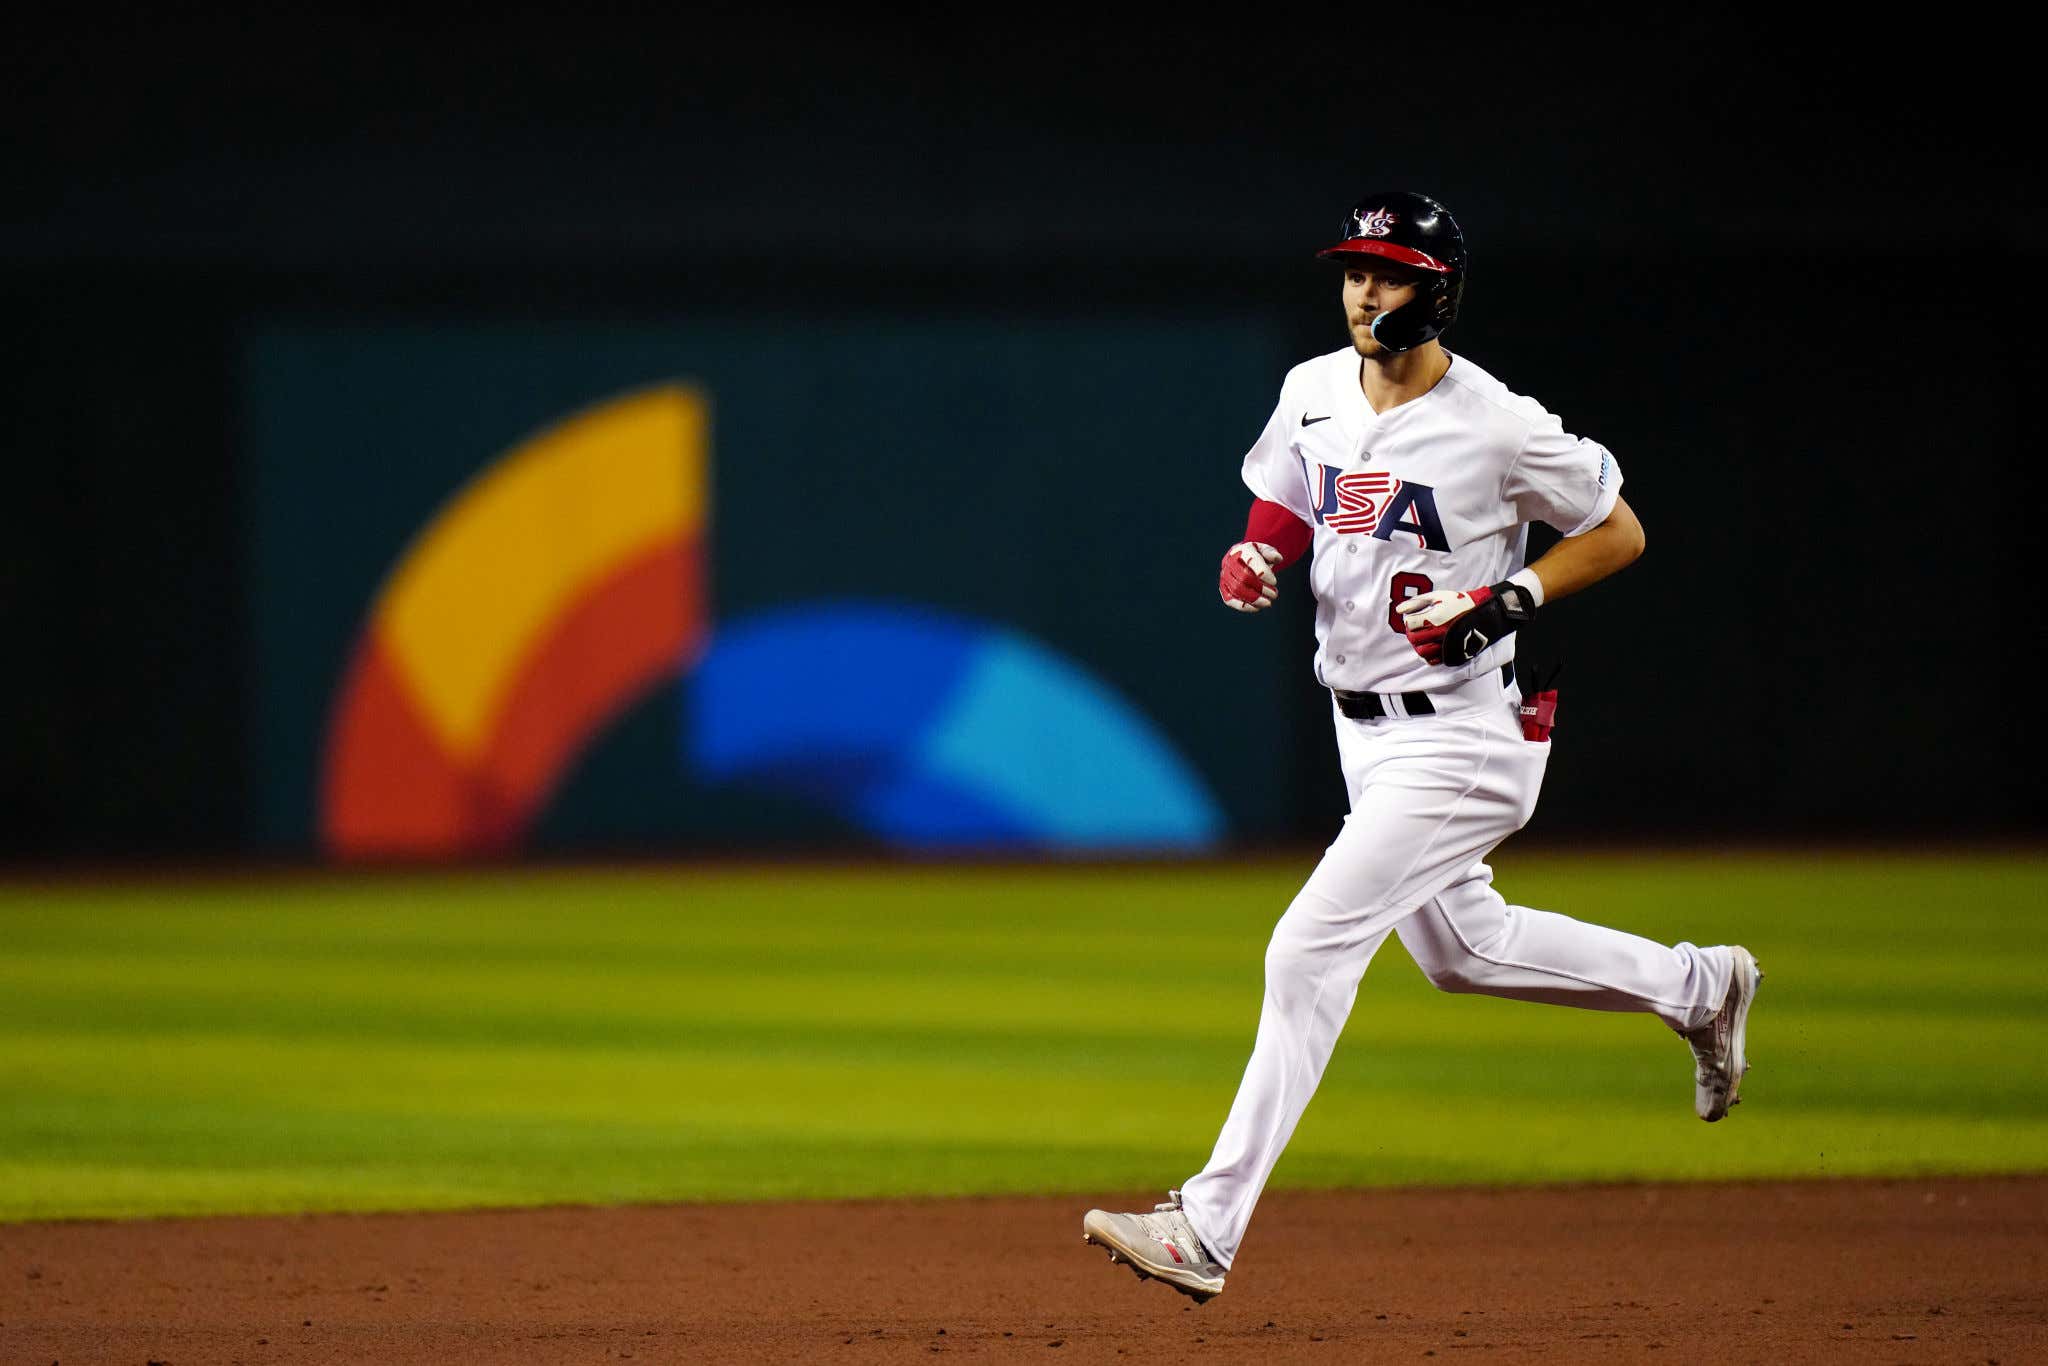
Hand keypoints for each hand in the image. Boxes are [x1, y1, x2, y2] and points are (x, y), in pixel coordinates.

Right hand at [1219, 542, 1281, 611]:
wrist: (1242, 560)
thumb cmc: (1257, 556)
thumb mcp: (1265, 550)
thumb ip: (1271, 553)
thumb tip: (1277, 558)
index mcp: (1241, 550)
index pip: (1251, 561)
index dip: (1263, 573)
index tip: (1274, 582)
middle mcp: (1229, 562)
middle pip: (1244, 577)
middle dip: (1261, 588)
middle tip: (1274, 594)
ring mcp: (1224, 576)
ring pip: (1237, 590)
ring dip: (1254, 599)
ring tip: (1268, 603)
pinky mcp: (1223, 589)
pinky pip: (1230, 600)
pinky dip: (1244, 606)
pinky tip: (1258, 608)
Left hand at [1396, 582, 1534, 663]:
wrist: (1485, 613)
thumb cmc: (1460, 602)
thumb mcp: (1438, 596)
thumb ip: (1417, 602)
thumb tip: (1398, 610)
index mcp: (1434, 617)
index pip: (1410, 625)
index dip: (1410, 622)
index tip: (1415, 620)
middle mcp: (1439, 633)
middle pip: (1414, 640)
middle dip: (1412, 635)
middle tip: (1418, 630)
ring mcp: (1446, 645)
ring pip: (1422, 653)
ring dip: (1419, 646)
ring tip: (1424, 639)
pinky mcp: (1452, 654)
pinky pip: (1433, 661)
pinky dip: (1428, 656)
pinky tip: (1432, 647)